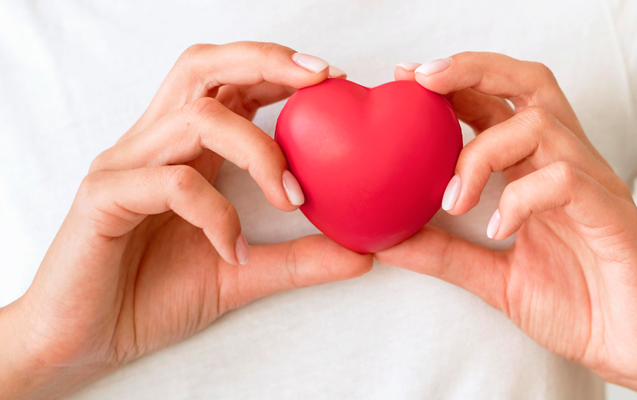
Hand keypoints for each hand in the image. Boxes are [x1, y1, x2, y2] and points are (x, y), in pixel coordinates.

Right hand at [0, 42, 369, 399]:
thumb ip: (299, 260)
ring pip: (197, 119)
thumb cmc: (153, 295)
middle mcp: (153, 144)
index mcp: (183, 149)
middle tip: (321, 81)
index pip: (229, 82)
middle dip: (265, 62)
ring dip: (258, 151)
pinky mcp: (104, 198)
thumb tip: (364, 253)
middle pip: (202, 67)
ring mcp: (125, 166)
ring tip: (292, 196)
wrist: (85, 342)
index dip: (278, 68)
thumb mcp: (242, 273)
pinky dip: (216, 212)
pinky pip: (171, 183)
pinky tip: (233, 249)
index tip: (333, 80)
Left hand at [382, 54, 636, 398]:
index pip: (499, 103)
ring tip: (454, 201)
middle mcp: (568, 165)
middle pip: (530, 85)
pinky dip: (521, 198)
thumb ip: (445, 255)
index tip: (406, 78)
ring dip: (483, 153)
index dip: (455, 81)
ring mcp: (595, 187)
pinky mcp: (615, 217)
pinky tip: (498, 231)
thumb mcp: (494, 279)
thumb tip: (386, 240)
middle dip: (473, 71)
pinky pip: (566, 182)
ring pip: (541, 126)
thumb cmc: (577, 305)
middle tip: (422, 81)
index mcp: (539, 170)